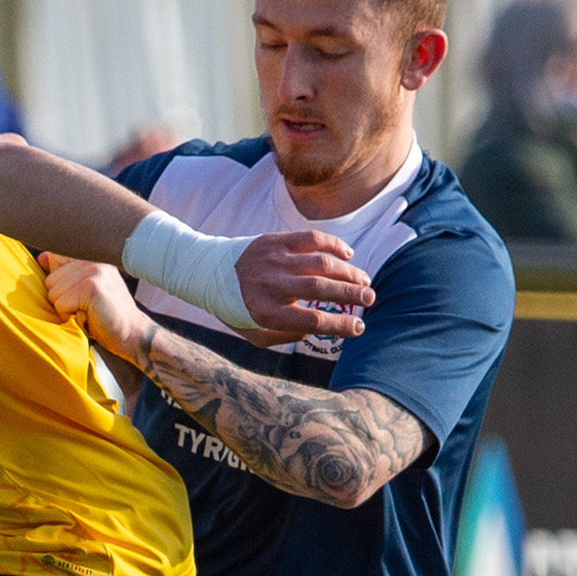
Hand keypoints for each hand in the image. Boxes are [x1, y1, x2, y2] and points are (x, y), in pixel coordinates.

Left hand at [40, 252, 151, 361]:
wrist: (132, 333)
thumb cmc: (105, 315)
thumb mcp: (83, 290)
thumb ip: (63, 272)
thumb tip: (41, 257)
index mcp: (90, 257)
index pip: (53, 259)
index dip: (60, 284)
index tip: (81, 295)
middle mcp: (91, 259)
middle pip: (49, 281)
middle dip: (62, 300)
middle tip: (86, 307)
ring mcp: (92, 270)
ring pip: (53, 294)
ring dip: (66, 310)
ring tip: (88, 312)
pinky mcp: (91, 287)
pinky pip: (60, 304)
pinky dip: (70, 317)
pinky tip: (89, 317)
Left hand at [233, 226, 372, 343]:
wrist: (206, 272)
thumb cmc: (235, 308)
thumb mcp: (255, 334)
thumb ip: (286, 337)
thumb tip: (318, 330)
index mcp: (267, 312)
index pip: (312, 321)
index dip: (340, 325)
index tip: (359, 327)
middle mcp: (272, 285)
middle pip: (321, 289)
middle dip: (351, 294)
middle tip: (370, 299)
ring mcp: (274, 259)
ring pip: (321, 262)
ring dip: (348, 271)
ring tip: (364, 280)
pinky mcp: (275, 240)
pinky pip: (311, 238)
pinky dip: (333, 244)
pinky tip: (347, 254)